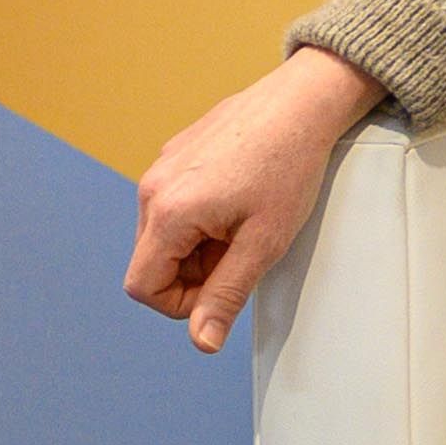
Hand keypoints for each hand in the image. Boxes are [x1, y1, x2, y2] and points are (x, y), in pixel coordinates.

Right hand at [124, 49, 385, 353]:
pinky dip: (200, 219)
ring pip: (163, 236)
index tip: (222, 290)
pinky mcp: (174, 154)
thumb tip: (202, 341)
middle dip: (193, 274)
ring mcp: (161, 167)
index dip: (182, 305)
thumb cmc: (288, 166)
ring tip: (242, 225)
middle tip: (242, 253)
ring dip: (198, 247)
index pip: (143, 288)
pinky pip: (173, 206)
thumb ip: (226, 296)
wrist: (301, 103)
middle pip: (152, 263)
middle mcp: (153, 187)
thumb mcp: (263, 244)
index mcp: (169, 212)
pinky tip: (238, 200)